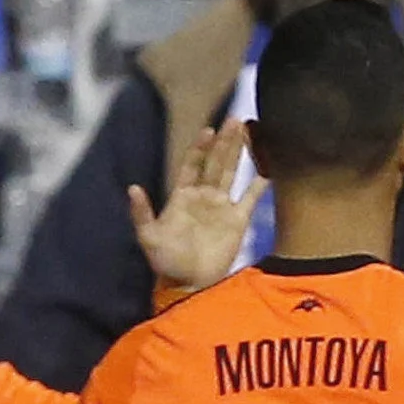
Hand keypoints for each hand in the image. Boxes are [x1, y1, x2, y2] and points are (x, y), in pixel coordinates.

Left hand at [127, 118, 253, 295]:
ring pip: (233, 173)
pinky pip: (252, 198)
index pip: (193, 164)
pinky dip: (261, 184)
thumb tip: (132, 188)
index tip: (209, 130)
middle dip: (225, 141)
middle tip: (235, 120)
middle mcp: (204, 196)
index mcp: (182, 195)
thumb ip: (142, 213)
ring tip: (249, 131)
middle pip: (215, 162)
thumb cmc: (166, 262)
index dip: (200, 147)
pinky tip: (271, 167)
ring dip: (240, 153)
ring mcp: (222, 207)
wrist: (189, 284)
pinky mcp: (238, 221)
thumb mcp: (149, 237)